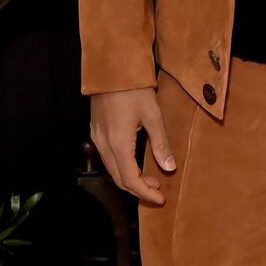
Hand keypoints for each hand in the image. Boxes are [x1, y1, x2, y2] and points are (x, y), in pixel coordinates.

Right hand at [90, 86, 175, 204]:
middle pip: (118, 178)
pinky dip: (121, 166)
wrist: (112, 67)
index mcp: (118, 144)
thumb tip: (169, 168)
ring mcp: (97, 137)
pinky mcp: (96, 129)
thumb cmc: (134, 89)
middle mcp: (103, 145)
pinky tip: (134, 161)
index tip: (161, 199)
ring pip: (111, 168)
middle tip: (158, 190)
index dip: (145, 193)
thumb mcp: (153, 115)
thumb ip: (160, 143)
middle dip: (138, 188)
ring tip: (150, 177)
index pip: (131, 180)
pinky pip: (107, 157)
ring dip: (129, 177)